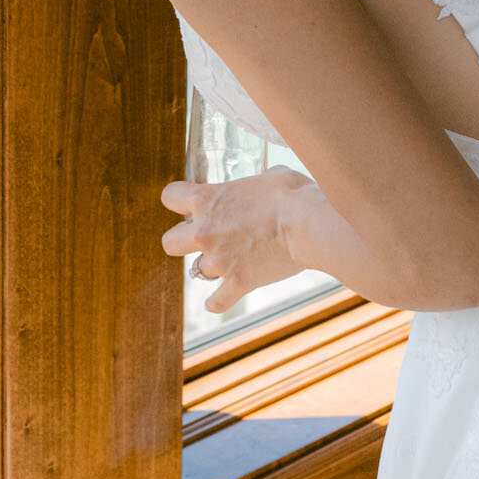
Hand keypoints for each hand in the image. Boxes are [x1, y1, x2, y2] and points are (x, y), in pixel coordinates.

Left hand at [162, 167, 314, 314]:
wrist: (309, 224)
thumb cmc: (292, 194)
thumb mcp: (269, 176)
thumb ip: (255, 185)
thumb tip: (263, 186)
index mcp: (208, 200)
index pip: (170, 196)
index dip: (177, 198)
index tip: (187, 202)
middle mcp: (205, 232)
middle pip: (170, 242)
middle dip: (182, 240)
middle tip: (201, 238)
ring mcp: (219, 260)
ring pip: (197, 272)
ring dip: (212, 267)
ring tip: (228, 261)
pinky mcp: (238, 283)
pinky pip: (217, 302)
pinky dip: (218, 302)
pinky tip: (219, 299)